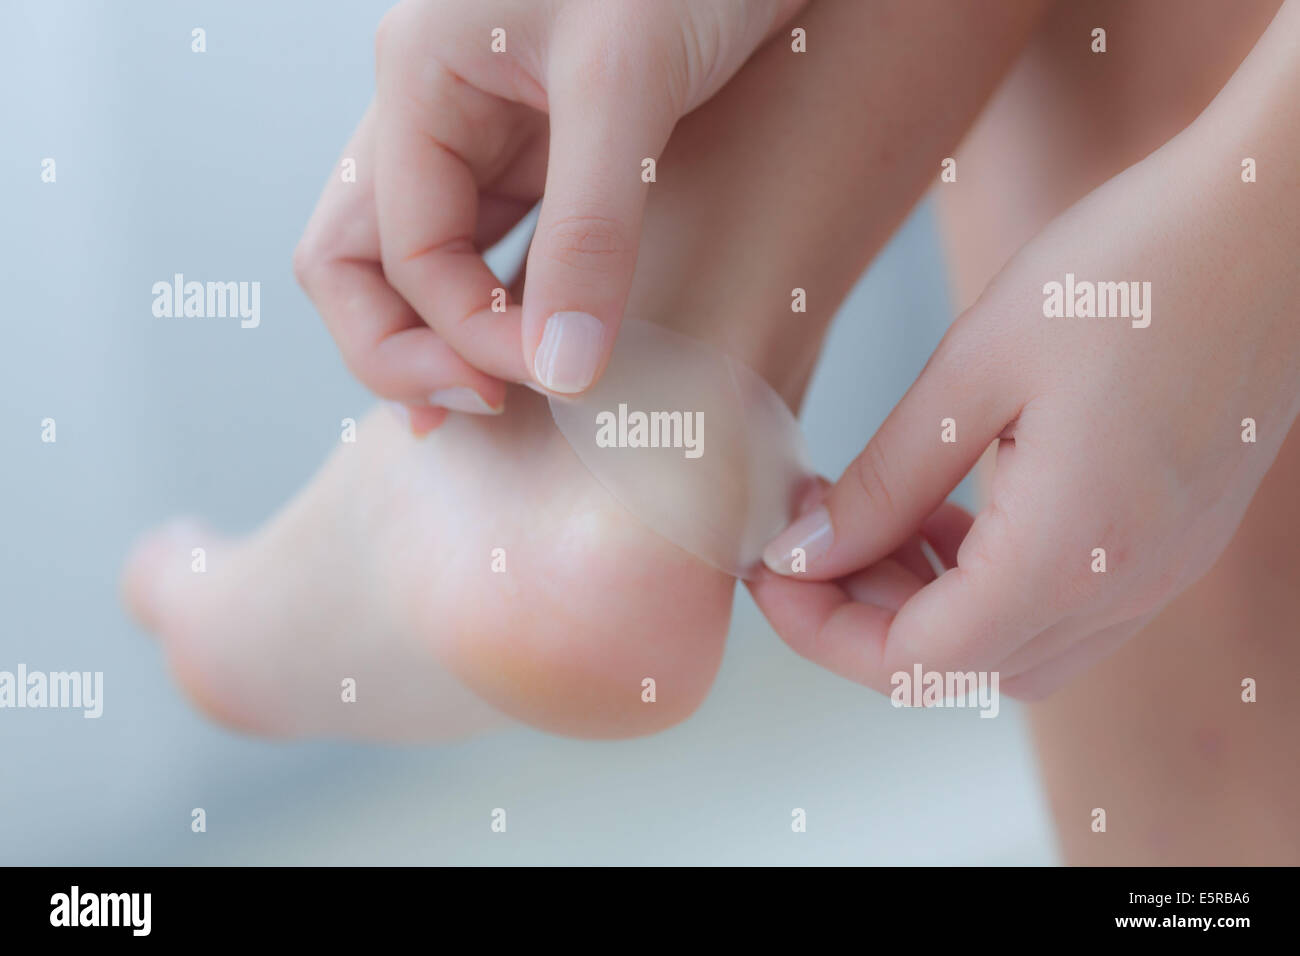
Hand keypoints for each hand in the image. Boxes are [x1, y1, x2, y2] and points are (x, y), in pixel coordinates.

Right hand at [294, 0, 804, 430]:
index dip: (462, 334)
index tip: (552, 376)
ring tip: (498, 402)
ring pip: (422, 263)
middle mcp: (435, 111)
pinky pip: (494, 250)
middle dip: (404, 347)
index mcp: (420, 80)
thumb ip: (589, 229)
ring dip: (449, 336)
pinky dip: (506, 309)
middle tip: (482, 409)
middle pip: (361, 261)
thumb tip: (562, 371)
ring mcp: (486, 134)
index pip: (398, 253)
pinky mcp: (546, 153)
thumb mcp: (629, 83)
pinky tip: (545, 353)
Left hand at [751, 117, 1299, 699]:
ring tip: (879, 519)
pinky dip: (988, 586)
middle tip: (813, 535)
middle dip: (864, 618)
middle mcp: (1125, 591)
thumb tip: (803, 554)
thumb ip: (884, 483)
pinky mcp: (1172, 543)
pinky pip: (1062, 610)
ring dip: (926, 608)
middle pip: (960, 671)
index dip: (820, 629)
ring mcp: (1161, 575)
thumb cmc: (1132, 271)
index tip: (768, 569)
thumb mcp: (974, 372)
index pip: (913, 665)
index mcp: (1070, 557)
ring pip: (1011, 651)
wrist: (1280, 220)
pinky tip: (954, 512)